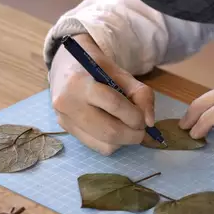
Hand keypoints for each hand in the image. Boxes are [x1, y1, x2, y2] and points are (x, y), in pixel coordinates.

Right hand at [49, 34, 153, 155]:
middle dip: (133, 134)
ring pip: (104, 144)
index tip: (145, 119)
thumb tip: (149, 122)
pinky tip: (114, 129)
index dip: (135, 116)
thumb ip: (141, 94)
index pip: (114, 104)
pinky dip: (112, 143)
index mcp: (79, 82)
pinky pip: (96, 146)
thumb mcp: (121, 74)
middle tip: (142, 129)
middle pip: (109, 131)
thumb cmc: (96, 68)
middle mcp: (67, 103)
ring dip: (124, 141)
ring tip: (128, 128)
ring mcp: (64, 119)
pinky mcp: (66, 130)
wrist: (65, 66)